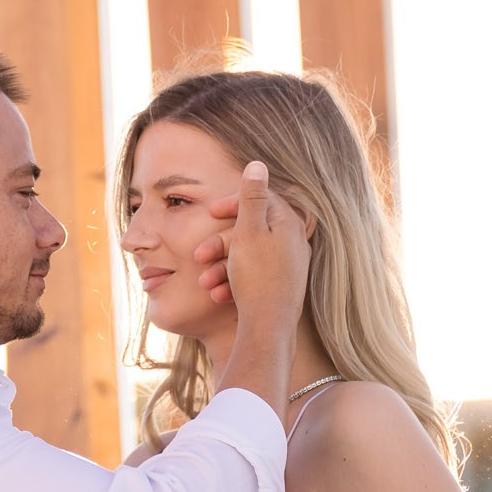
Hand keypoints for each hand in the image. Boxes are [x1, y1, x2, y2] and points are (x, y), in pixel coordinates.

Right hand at [192, 163, 309, 318]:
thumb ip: (252, 197)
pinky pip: (254, 275)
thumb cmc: (258, 277)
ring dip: (222, 267)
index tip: (210, 213)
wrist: (270, 327)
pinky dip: (234, 282)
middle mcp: (292, 242)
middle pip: (250, 231)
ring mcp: (289, 265)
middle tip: (199, 254)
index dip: (232, 204)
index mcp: (288, 223)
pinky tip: (219, 295)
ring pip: (248, 256)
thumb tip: (258, 164)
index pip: (260, 200)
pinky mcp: (281, 285)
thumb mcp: (249, 231)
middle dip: (220, 244)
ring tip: (205, 282)